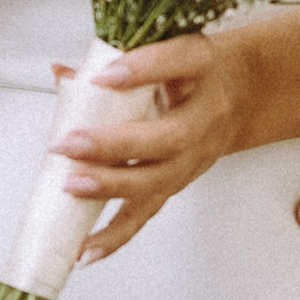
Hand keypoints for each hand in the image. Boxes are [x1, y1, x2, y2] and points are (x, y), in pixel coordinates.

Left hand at [55, 33, 250, 264]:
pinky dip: (116, 235)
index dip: (142, 70)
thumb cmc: (187, 71)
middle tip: (70, 144)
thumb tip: (62, 74)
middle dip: (115, 144)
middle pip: (167, 137)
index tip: (102, 77)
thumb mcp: (162, 51)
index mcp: (200, 65)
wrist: (237, 97)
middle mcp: (204, 113)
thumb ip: (111, 60)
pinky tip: (87, 248)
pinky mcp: (180, 183)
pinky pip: (148, 212)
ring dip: (112, 186)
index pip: (177, 62)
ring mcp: (195, 154)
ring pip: (158, 180)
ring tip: (72, 186)